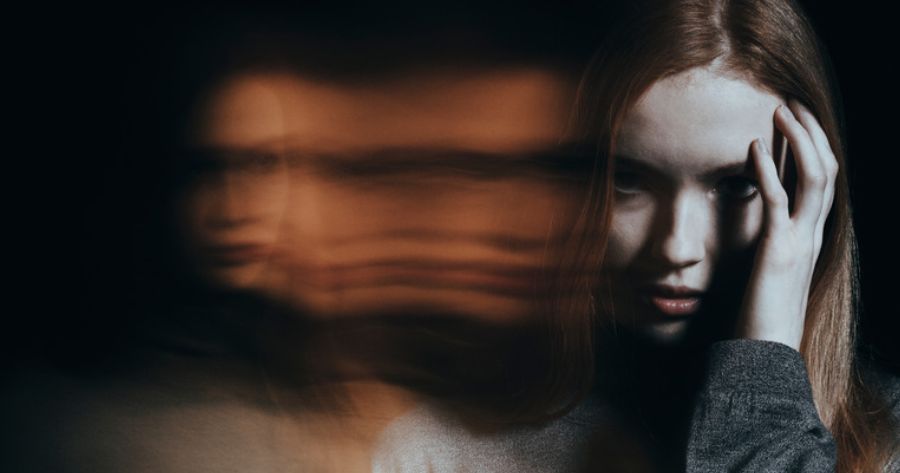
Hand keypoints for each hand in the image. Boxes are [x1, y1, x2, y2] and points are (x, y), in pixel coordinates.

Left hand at [736, 100, 837, 349]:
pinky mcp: (779, 251)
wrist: (765, 352)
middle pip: (826, 170)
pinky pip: (777, 202)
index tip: (794, 119)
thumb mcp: (769, 270)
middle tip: (792, 102)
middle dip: (812, 132)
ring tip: (780, 110)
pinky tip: (752, 148)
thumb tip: (757, 223)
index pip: (821, 181)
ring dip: (798, 140)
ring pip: (814, 178)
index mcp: (810, 236)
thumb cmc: (761, 313)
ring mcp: (800, 241)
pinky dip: (767, 171)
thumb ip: (769, 243)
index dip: (813, 147)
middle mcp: (812, 234)